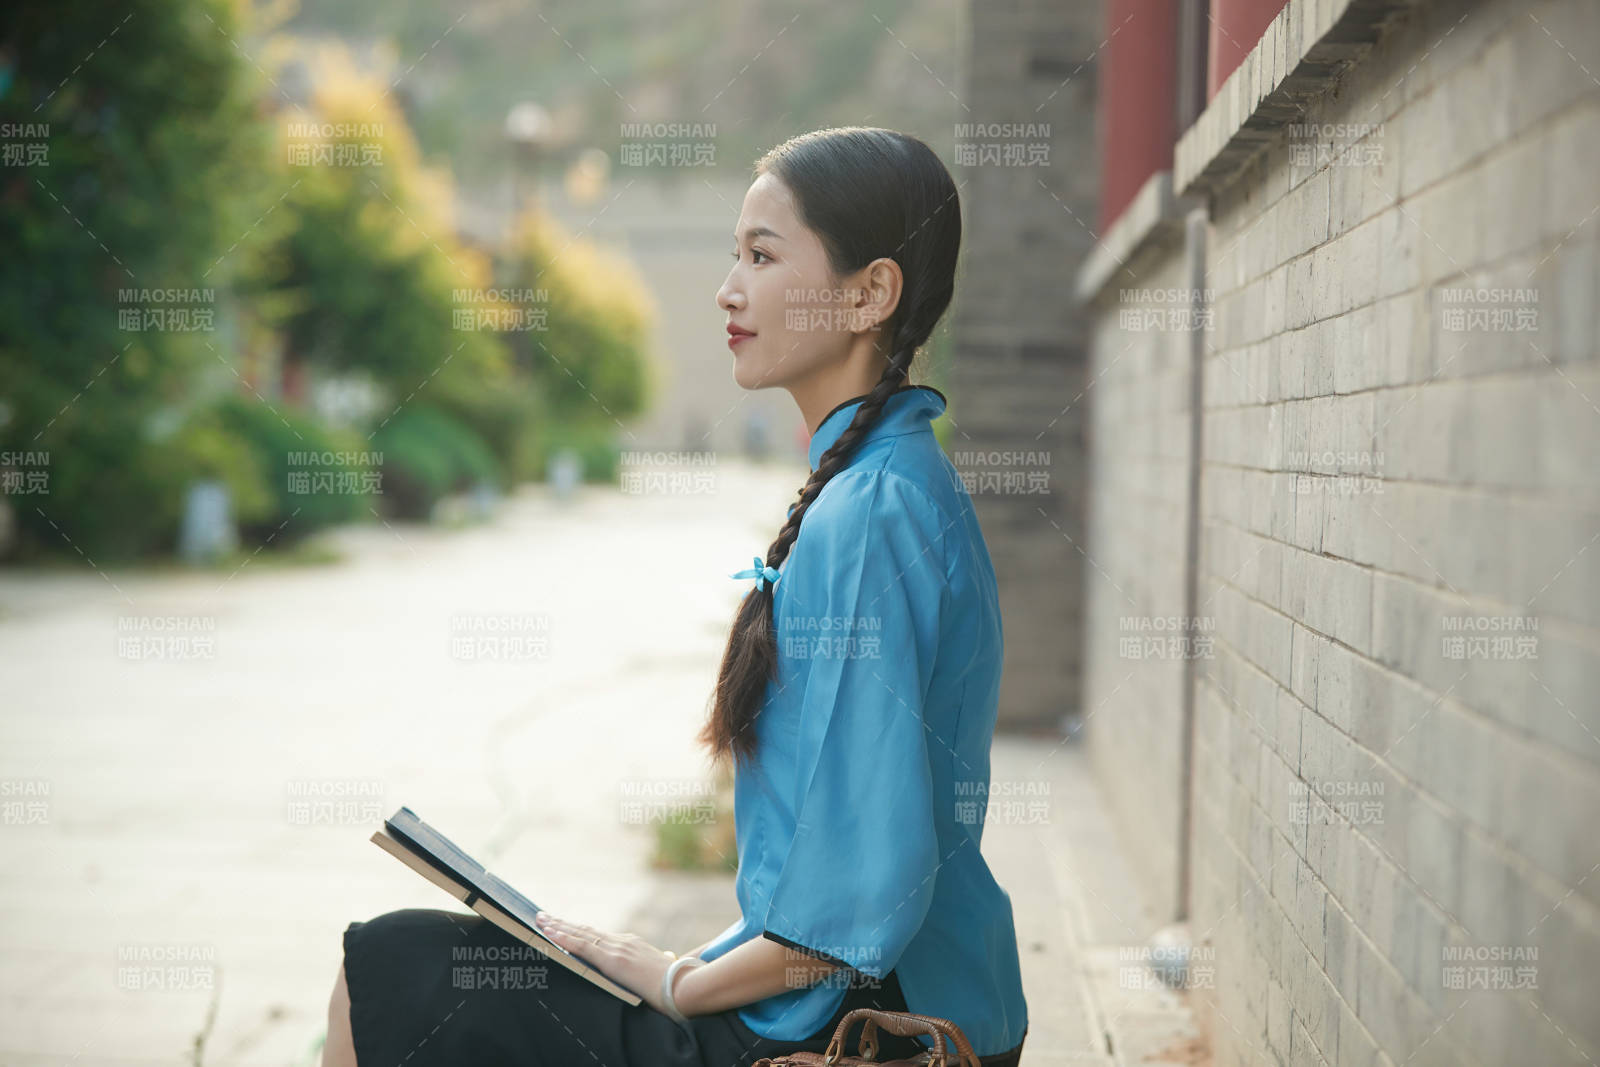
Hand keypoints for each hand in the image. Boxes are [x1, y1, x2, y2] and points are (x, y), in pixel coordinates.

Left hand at [533, 911, 698, 1017]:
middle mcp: (622, 942)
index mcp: (631, 944)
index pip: (598, 936)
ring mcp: (617, 949)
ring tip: (540, 921)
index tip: (563, 925)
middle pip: (586, 930)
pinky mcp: (612, 960)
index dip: (578, 930)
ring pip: (581, 935)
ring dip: (558, 927)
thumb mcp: (660, 969)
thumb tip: (661, 959)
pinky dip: (564, 939)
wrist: (682, 985)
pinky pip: (583, 947)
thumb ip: (654, 962)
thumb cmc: (675, 983)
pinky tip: (550, 934)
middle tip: (543, 917)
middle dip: (563, 924)